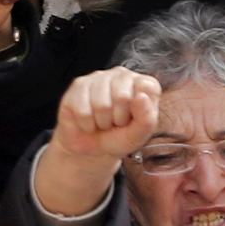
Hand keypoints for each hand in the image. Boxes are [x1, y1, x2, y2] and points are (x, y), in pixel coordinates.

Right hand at [32, 67, 163, 222]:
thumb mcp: (138, 136)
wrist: (87, 149)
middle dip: (117, 118)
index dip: (138, 111)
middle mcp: (121, 76)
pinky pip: (82, 105)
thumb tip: (141, 96)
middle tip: (112, 126)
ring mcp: (98, 78)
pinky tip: (85, 122)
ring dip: (99, 121)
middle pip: (122, 94)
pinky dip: (84, 121)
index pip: (146, 89)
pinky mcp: (77, 86)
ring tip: (99, 125)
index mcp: (143, 85)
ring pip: (101, 101)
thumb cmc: (116, 140)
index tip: (131, 123)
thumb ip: (147, 118)